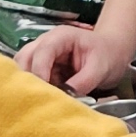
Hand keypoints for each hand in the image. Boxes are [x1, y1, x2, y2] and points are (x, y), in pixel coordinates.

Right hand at [14, 19, 135, 95]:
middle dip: (28, 79)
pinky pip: (31, 78)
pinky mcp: (42, 68)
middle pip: (24, 58)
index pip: (42, 52)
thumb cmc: (108, 55)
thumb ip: (83, 82)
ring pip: (23, 68)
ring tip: (42, 99)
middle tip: (39, 98)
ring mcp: (41, 55)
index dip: (39, 72)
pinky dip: (34, 89)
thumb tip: (64, 98)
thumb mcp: (100, 68)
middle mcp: (45, 43)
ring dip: (29, 85)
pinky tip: (45, 99)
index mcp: (60, 37)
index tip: (44, 92)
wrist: (112, 54)